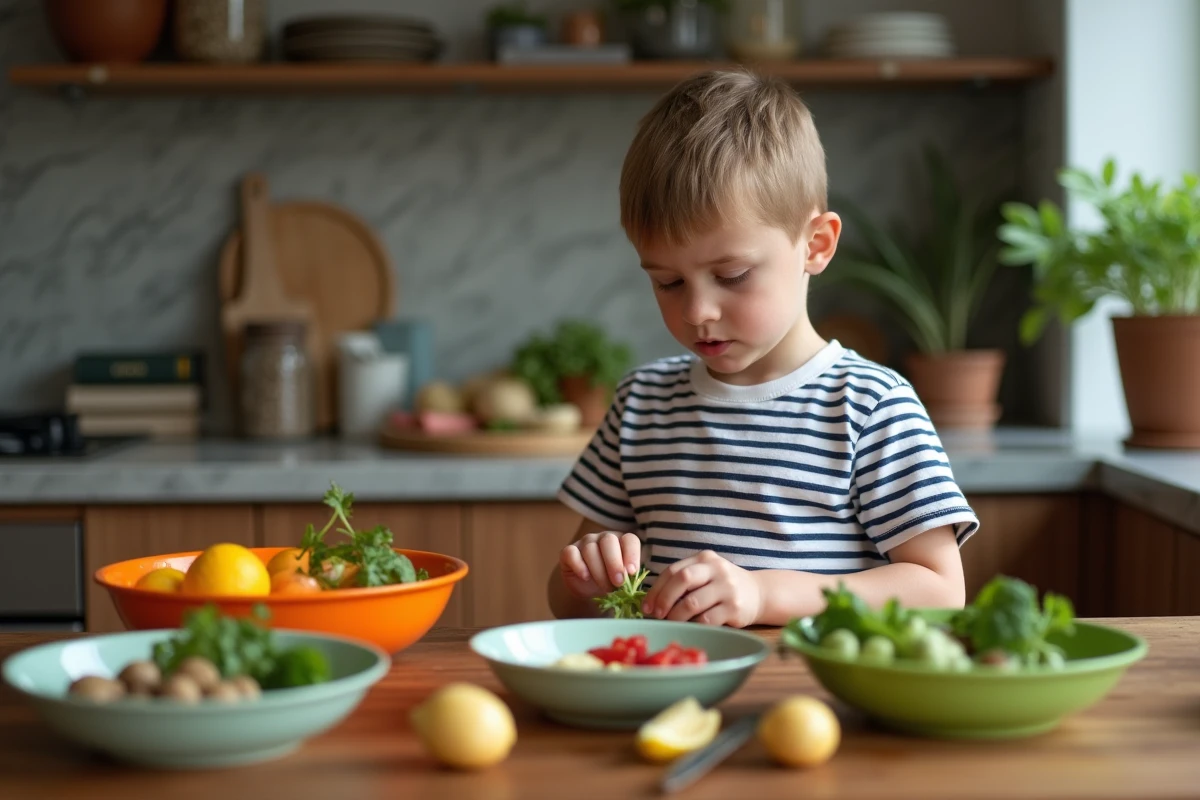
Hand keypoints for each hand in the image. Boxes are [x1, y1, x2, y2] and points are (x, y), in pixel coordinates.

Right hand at [559, 532, 640, 599]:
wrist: (589, 590)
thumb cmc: (611, 581)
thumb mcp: (624, 580)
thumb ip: (629, 576)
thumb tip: (633, 578)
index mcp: (621, 541)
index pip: (629, 540)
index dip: (632, 554)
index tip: (632, 572)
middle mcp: (604, 538)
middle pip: (608, 541)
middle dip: (614, 563)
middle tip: (618, 583)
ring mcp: (585, 542)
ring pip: (590, 549)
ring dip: (599, 571)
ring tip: (605, 587)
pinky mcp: (568, 552)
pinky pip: (571, 553)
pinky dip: (579, 565)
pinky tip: (585, 577)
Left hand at [642, 550, 761, 627]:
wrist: (759, 593)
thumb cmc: (723, 587)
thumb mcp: (706, 575)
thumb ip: (684, 581)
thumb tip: (652, 602)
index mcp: (704, 559)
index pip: (673, 571)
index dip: (656, 589)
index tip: (646, 606)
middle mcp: (717, 569)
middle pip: (682, 580)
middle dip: (664, 599)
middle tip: (656, 615)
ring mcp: (727, 588)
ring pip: (692, 603)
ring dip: (676, 617)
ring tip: (670, 624)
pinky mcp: (735, 608)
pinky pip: (707, 620)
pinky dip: (694, 625)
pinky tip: (690, 628)